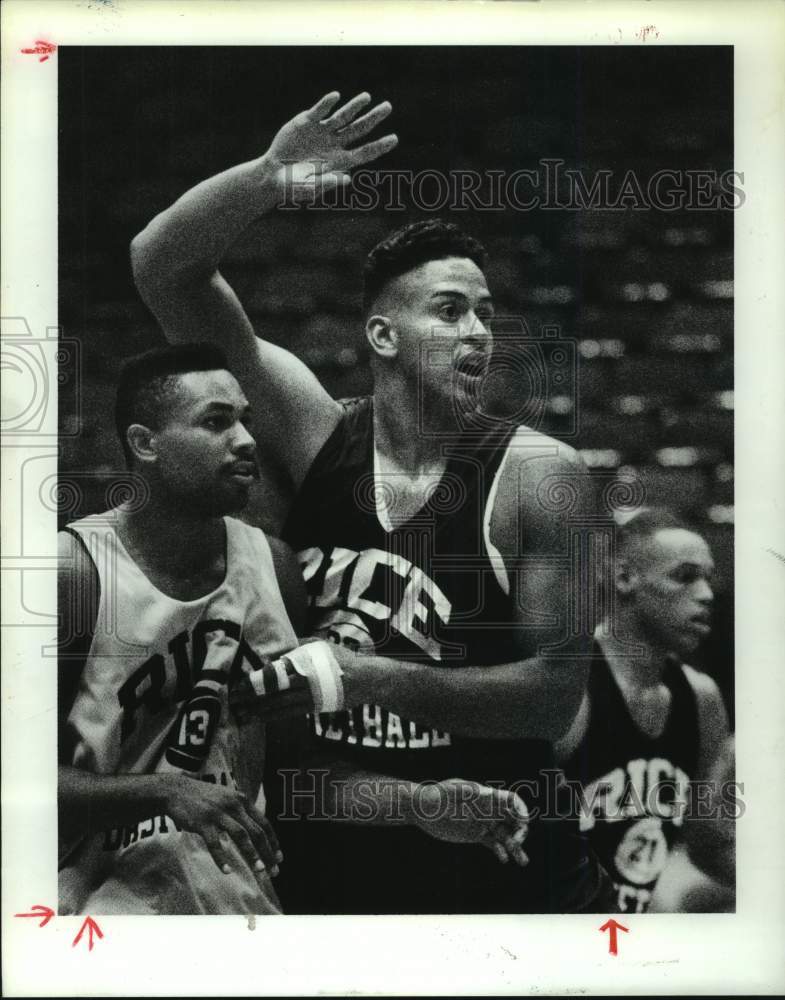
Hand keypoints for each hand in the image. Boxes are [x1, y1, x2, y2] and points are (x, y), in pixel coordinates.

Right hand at [161, 774, 281, 877]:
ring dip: (252, 854)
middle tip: (273, 870)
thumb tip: (256, 832)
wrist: (177, 790)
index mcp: (242, 800)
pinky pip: (214, 843)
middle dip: (267, 852)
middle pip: (256, 831)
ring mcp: (218, 813)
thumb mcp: (227, 798)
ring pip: (240, 835)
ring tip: (259, 870)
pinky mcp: (202, 822)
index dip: (273, 841)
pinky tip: (226, 871)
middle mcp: (233, 805)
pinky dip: (221, 858)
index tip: (279, 857)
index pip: (263, 822)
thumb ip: (241, 811)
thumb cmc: (204, 798)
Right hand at [260, 91, 397, 200]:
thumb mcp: (311, 188)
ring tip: (367, 97)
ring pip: (342, 117)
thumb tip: (347, 179)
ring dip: (354, 106)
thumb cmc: (293, 187)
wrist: (272, 175)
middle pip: (359, 129)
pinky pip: (319, 110)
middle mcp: (334, 144)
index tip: (394, 139)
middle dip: (373, 118)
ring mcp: (321, 132)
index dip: (379, 146)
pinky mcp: (306, 122)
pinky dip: (327, 104)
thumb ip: (327, 184)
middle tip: (388, 107)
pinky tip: (336, 97)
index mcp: (340, 161)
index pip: (364, 152)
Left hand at [412, 778, 529, 865]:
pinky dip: (500, 851)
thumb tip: (488, 793)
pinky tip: (503, 858)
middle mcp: (487, 809)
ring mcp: (482, 822)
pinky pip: (493, 843)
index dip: (521, 810)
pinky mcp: (476, 834)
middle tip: (517, 844)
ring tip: (523, 861)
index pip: (510, 801)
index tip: (523, 822)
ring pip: (505, 835)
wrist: (421, 809)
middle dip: (520, 831)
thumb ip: (468, 792)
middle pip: (512, 819)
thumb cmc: (435, 796)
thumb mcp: (450, 793)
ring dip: (516, 847)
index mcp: (485, 796)